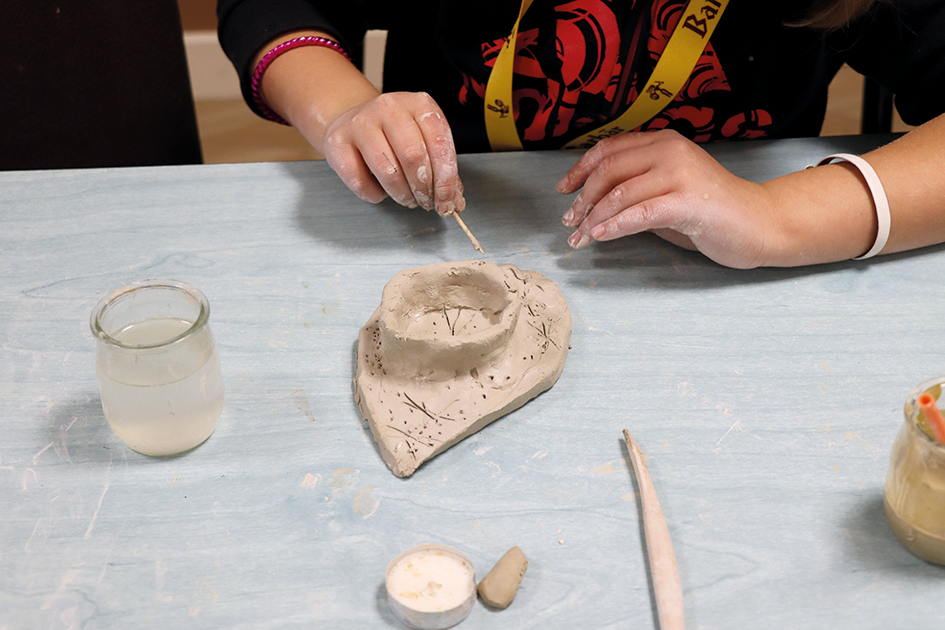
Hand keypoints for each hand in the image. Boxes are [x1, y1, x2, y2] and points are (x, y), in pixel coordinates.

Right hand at [322, 92, 465, 216]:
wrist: (352, 122)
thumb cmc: (393, 135)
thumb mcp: (423, 141)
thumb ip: (441, 170)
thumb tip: (454, 201)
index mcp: (419, 104)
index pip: (439, 143)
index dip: (446, 179)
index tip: (447, 200)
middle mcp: (390, 107)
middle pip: (414, 157)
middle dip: (424, 189)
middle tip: (426, 202)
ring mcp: (361, 122)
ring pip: (388, 171)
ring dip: (402, 194)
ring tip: (406, 198)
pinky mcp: (338, 142)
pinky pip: (360, 181)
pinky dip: (375, 195)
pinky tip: (381, 191)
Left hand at [557, 130, 777, 268]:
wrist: (759, 223)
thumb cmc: (711, 212)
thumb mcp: (666, 193)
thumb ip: (635, 191)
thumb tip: (594, 201)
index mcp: (664, 143)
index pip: (609, 149)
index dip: (580, 169)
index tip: (564, 189)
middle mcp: (671, 151)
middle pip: (609, 169)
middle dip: (582, 198)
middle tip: (569, 221)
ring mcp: (681, 174)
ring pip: (620, 193)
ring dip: (593, 219)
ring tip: (580, 238)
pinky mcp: (688, 202)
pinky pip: (640, 213)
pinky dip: (614, 226)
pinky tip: (600, 236)